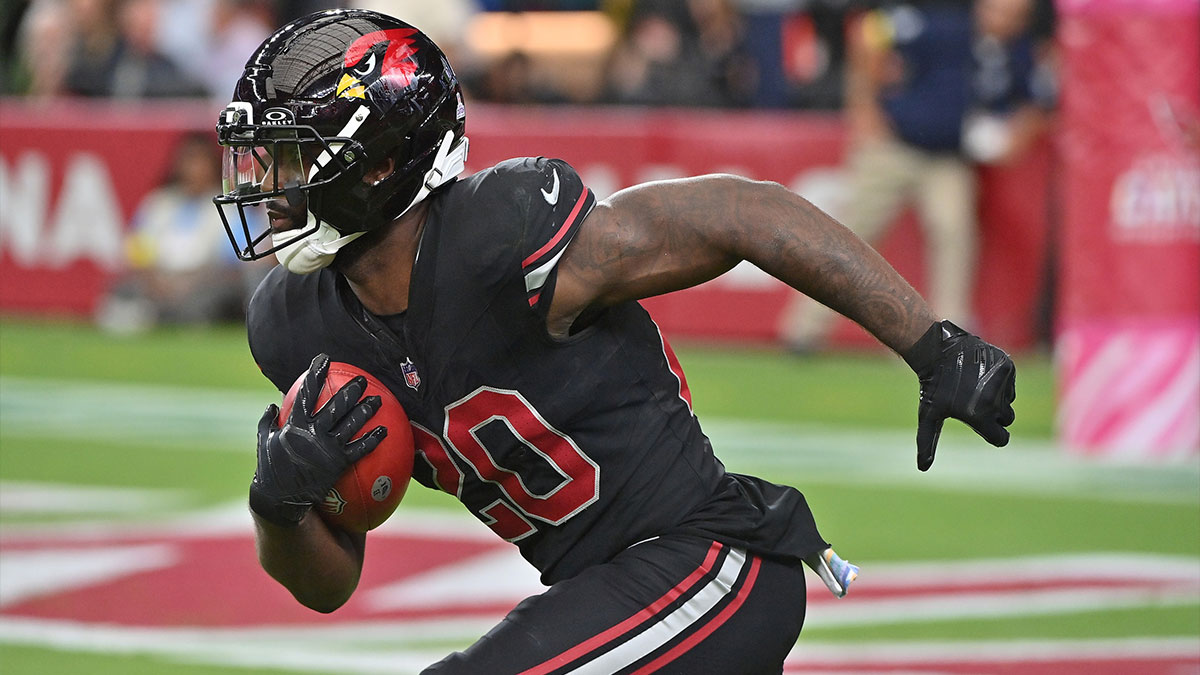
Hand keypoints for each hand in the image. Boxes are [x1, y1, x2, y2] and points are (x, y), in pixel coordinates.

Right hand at [249, 354, 386, 525]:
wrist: (280, 500)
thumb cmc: (271, 470)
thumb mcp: (264, 442)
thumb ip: (267, 422)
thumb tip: (272, 405)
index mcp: (294, 424)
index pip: (307, 392)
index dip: (316, 373)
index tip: (324, 359)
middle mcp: (313, 433)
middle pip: (337, 405)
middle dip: (351, 389)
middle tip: (362, 379)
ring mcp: (327, 448)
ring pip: (352, 423)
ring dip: (366, 410)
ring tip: (378, 400)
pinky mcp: (338, 464)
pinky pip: (359, 449)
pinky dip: (372, 439)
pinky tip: (384, 432)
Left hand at [902, 321, 1016, 470]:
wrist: (937, 352)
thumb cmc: (932, 387)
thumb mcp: (929, 414)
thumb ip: (927, 442)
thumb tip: (922, 468)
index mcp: (979, 416)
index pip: (1000, 438)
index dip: (992, 434)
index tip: (982, 426)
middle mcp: (994, 400)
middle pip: (1007, 419)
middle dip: (994, 415)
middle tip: (973, 402)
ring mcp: (1002, 382)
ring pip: (1009, 400)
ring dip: (997, 397)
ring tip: (974, 386)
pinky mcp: (1007, 367)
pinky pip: (1010, 383)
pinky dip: (1000, 381)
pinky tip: (980, 374)